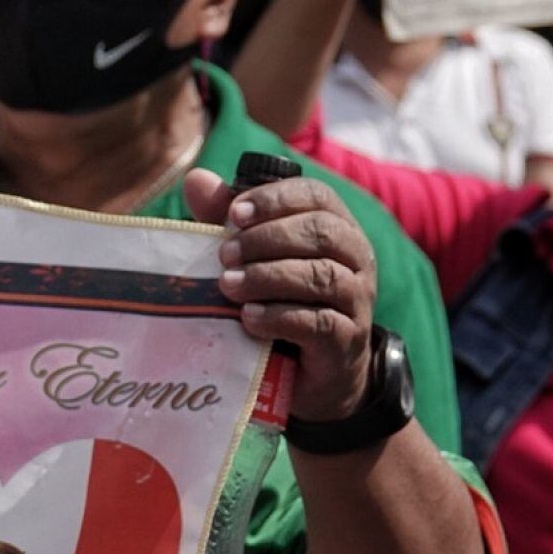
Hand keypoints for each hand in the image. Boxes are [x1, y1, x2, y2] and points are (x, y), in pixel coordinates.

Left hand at [185, 168, 375, 422]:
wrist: (313, 374)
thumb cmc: (281, 301)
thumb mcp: (253, 258)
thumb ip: (227, 220)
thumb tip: (195, 179)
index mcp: (335, 227)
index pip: (315, 196)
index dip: (274, 199)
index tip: (233, 214)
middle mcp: (355, 257)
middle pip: (321, 232)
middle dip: (267, 238)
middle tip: (224, 254)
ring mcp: (356, 299)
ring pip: (321, 275)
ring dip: (268, 277)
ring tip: (227, 286)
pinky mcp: (347, 339)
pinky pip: (319, 322)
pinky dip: (279, 316)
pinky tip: (248, 319)